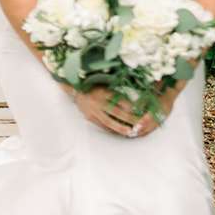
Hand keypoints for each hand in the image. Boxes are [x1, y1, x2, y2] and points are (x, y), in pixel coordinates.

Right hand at [59, 83, 177, 137]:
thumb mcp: (104, 82)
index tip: (142, 109)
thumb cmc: (91, 83)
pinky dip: (111, 129)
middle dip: (130, 119)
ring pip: (109, 122)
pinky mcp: (89, 117)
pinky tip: (119, 132)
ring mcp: (93, 111)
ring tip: (131, 132)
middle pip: (117, 112)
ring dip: (121, 127)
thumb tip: (132, 96)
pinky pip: (102, 125)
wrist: (73, 88)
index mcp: (102, 91)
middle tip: (141, 123)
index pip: (120, 100)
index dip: (131, 106)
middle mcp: (98, 102)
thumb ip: (116, 88)